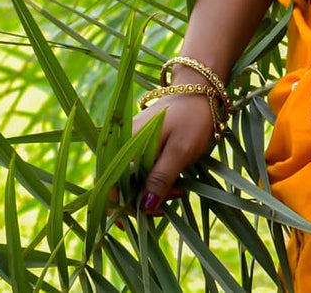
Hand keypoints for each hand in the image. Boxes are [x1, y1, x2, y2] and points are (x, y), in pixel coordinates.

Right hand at [106, 89, 219, 230]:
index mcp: (126, 144)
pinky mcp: (141, 148)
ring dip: (151, 193)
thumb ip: (161, 178)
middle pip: (119, 186)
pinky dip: (154, 183)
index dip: (120, 207)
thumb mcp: (180, 150)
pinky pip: (140, 173)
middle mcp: (122, 146)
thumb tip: (143, 207)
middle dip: (142, 201)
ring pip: (131, 181)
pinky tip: (174, 185)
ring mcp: (130, 146)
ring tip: (178, 191)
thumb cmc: (192, 118)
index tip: (141, 220)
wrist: (202, 90)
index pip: (108, 185)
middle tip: (171, 202)